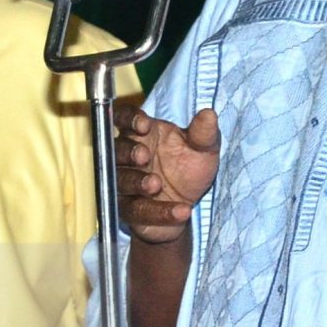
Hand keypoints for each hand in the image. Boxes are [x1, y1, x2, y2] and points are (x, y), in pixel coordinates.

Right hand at [117, 106, 220, 244]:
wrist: (190, 207)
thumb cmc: (189, 170)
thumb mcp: (203, 150)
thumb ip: (203, 134)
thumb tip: (209, 115)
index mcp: (141, 134)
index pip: (124, 119)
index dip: (129, 119)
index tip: (143, 124)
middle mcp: (127, 158)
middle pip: (117, 150)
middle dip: (128, 152)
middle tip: (143, 155)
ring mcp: (125, 184)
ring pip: (122, 181)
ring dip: (137, 182)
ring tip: (156, 184)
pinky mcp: (130, 210)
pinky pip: (139, 211)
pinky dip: (160, 211)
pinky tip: (181, 211)